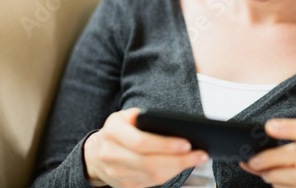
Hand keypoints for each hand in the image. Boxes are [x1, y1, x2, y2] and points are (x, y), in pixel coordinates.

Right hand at [84, 108, 208, 187]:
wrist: (95, 152)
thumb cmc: (119, 129)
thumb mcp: (127, 116)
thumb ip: (144, 118)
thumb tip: (173, 126)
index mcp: (112, 131)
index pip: (141, 142)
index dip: (165, 145)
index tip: (187, 143)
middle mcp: (110, 154)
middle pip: (149, 163)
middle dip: (179, 160)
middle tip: (200, 154)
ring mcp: (115, 173)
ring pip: (151, 176)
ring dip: (178, 169)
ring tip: (197, 159)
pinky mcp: (123, 185)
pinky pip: (150, 183)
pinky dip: (169, 175)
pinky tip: (182, 166)